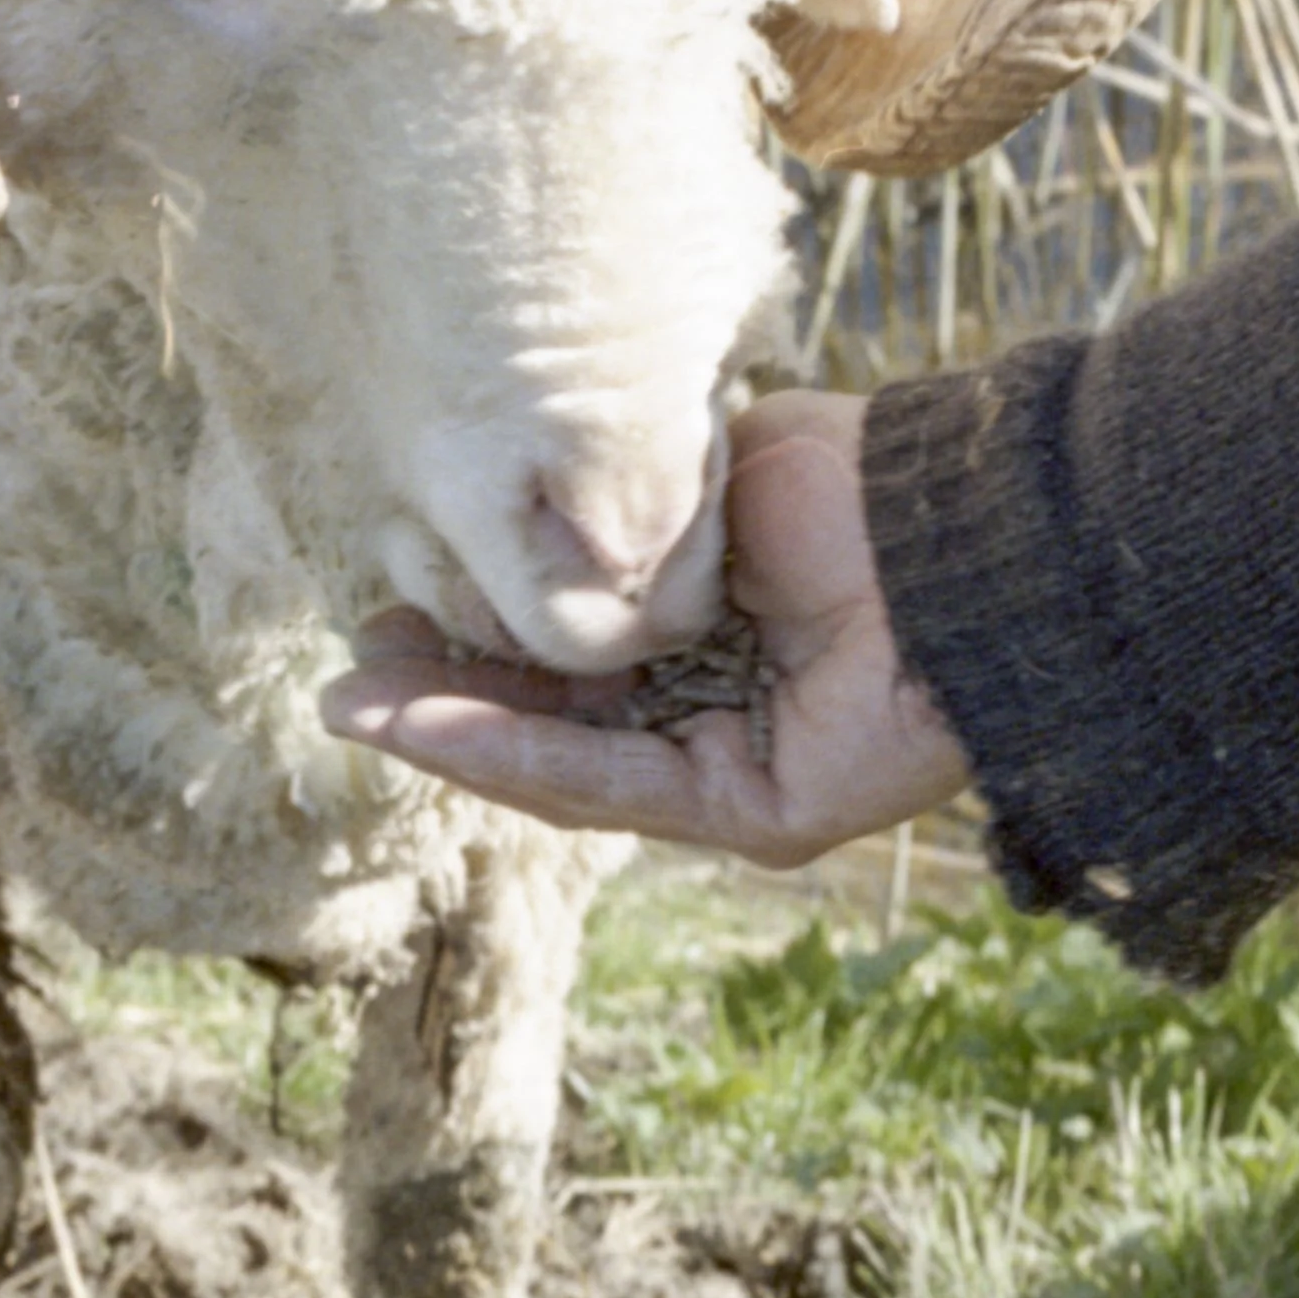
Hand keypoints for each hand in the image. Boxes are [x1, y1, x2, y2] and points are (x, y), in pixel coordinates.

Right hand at [316, 392, 969, 862]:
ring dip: (454, 737)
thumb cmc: (853, 481)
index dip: (472, 643)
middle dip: (439, 704)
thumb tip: (513, 539)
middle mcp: (715, 714)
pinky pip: (616, 789)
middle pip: (551, 724)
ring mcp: (735, 773)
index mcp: (705, 634)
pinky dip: (518, 756)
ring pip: (566, 766)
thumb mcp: (699, 490)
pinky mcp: (759, 816)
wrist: (958, 521)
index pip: (567, 658)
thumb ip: (617, 530)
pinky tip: (432, 727)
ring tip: (354, 708)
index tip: (382, 605)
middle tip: (340, 682)